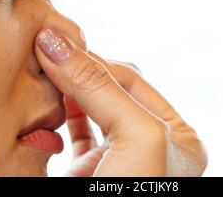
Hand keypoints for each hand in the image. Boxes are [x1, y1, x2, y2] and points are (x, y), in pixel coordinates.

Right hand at [35, 28, 207, 175]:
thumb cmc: (138, 196)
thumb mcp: (136, 135)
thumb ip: (99, 87)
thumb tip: (55, 41)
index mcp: (179, 136)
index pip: (132, 80)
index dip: (94, 60)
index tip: (57, 43)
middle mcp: (150, 146)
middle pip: (110, 93)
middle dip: (79, 72)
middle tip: (47, 51)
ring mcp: (119, 160)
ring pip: (89, 111)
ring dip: (65, 92)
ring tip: (43, 72)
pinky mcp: (88, 174)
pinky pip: (73, 136)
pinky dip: (57, 119)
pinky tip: (46, 106)